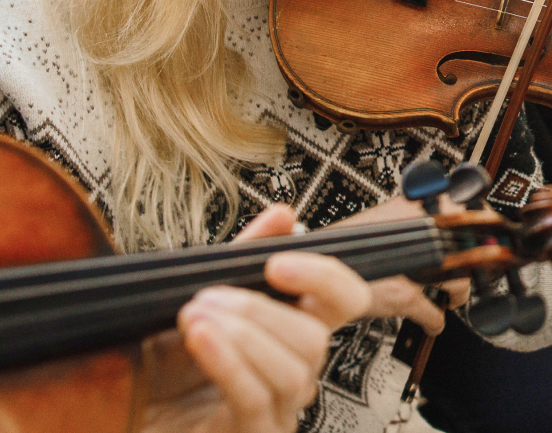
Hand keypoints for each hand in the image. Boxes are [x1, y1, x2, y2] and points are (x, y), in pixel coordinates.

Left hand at [137, 204, 370, 432]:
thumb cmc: (169, 362)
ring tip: (195, 316)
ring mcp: (279, 413)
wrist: (129, 410)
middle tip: (209, 294)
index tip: (277, 261)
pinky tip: (200, 338)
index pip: (347, 301)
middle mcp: (297, 373)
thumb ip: (244, 255)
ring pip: (292, 370)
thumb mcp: (206, 296)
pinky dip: (228, 362)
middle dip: (260, 309)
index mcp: (296, 331)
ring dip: (242, 335)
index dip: (326, 278)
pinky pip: (255, 400)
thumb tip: (284, 214)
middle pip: (316, 338)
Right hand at [330, 194, 471, 333]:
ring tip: (448, 297)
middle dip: (475, 262)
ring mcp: (411, 263)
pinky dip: (436, 322)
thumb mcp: (390, 213)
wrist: (320, 261)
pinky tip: (433, 322)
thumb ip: (421, 213)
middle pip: (471, 245)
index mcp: (416, 201)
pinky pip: (435, 314)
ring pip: (460, 282)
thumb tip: (455, 216)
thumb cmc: (354, 241)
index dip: (483, 221)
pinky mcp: (403, 295)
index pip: (468, 204)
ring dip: (458, 295)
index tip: (488, 232)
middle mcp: (416, 229)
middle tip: (472, 269)